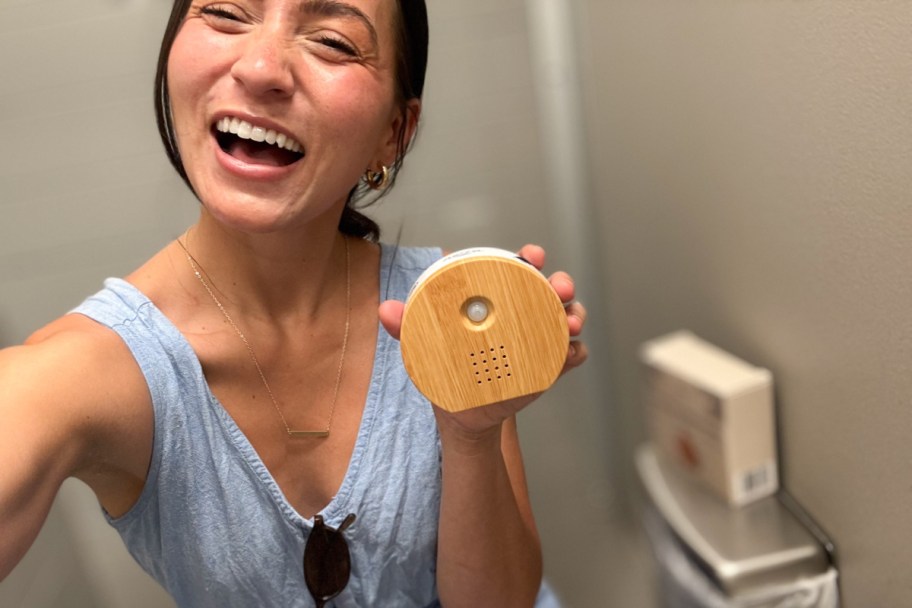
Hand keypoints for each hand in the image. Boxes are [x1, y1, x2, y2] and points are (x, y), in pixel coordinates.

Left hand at [379, 244, 587, 437]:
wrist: (461, 412)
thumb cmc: (445, 367)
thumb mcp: (424, 344)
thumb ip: (407, 325)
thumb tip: (385, 310)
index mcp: (496, 300)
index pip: (516, 270)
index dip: (528, 258)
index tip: (532, 255)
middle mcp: (523, 313)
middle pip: (551, 289)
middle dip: (561, 283)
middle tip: (560, 288)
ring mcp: (540, 339)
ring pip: (568, 316)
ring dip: (574, 314)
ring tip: (570, 324)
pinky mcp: (550, 366)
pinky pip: (573, 354)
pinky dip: (575, 352)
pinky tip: (569, 355)